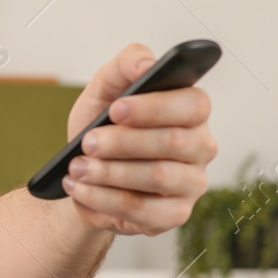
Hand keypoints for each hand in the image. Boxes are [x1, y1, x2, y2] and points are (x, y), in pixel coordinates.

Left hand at [61, 42, 217, 235]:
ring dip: (110, 172)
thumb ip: (124, 67)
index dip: (155, 107)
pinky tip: (80, 189)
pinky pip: (144, 210)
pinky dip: (104, 199)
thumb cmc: (101, 125)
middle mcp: (200, 146)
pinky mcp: (174, 214)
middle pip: (175, 142)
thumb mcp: (103, 90)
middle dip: (124, 142)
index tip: (116, 109)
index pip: (193, 104)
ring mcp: (192, 183)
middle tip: (87, 142)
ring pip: (160, 176)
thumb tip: (146, 63)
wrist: (80, 172)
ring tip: (76, 168)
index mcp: (190, 111)